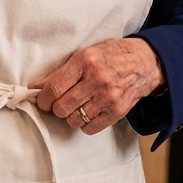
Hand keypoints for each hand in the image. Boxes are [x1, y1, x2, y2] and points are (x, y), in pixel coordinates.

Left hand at [31, 38, 163, 134]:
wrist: (145, 62)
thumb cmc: (112, 55)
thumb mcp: (86, 55)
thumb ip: (61, 72)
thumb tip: (36, 88)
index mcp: (86, 61)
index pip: (54, 88)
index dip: (43, 98)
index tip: (43, 101)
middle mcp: (97, 80)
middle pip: (62, 107)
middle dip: (57, 108)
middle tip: (60, 103)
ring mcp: (108, 97)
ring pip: (74, 120)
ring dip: (71, 116)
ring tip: (77, 106)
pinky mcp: (117, 111)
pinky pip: (90, 128)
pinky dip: (85, 123)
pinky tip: (89, 112)